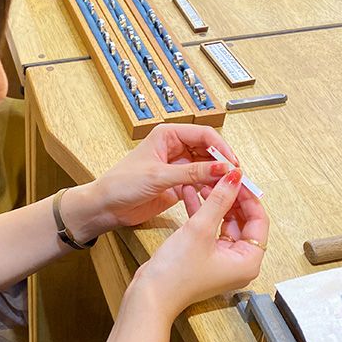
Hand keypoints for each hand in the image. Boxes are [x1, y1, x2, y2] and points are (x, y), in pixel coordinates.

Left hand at [61, 124, 239, 241]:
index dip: (222, 148)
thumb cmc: (120, 184)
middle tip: (236, 177)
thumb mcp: (159, 176)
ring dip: (218, 177)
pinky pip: (200, 183)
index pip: (205, 134)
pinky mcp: (178, 184)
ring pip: (207, 168)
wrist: (105, 207)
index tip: (233, 164)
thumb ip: (193, 173)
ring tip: (229, 188)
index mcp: (168, 135)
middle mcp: (175, 148)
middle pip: (209, 150)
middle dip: (223, 163)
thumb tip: (222, 168)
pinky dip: (210, 189)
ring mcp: (177, 167)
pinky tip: (216, 195)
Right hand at [124, 168, 269, 323]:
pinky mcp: (204, 257)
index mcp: (247, 261)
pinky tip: (191, 196)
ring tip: (205, 182)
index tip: (237, 179)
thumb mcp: (199, 230)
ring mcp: (221, 260)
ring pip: (224, 223)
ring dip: (214, 203)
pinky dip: (202, 213)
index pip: (258, 221)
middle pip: (243, 221)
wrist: (150, 295)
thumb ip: (219, 201)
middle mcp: (238, 263)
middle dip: (230, 198)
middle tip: (221, 178)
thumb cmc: (175, 275)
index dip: (248, 196)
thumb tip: (234, 179)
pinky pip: (210, 230)